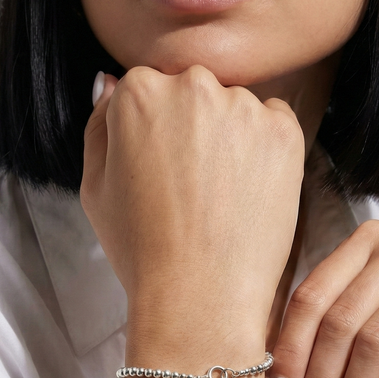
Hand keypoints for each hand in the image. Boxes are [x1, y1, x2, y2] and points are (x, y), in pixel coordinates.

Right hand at [80, 66, 304, 331]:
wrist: (201, 295)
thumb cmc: (141, 248)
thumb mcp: (94, 186)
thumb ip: (99, 124)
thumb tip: (111, 82)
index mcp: (139, 92)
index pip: (147, 88)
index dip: (153, 132)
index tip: (159, 168)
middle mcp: (193, 85)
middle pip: (193, 91)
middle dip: (191, 126)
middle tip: (191, 184)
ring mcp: (244, 107)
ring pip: (235, 107)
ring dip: (230, 136)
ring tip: (221, 195)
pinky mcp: (284, 132)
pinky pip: (273, 123)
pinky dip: (264, 148)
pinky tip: (248, 190)